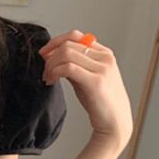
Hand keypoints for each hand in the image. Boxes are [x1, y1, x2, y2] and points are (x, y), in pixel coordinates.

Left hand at [38, 30, 133, 148]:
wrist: (114, 122)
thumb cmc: (100, 102)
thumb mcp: (87, 78)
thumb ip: (75, 66)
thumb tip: (53, 58)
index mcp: (104, 53)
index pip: (76, 36)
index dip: (55, 42)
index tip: (44, 53)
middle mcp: (105, 58)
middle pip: (68, 44)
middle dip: (50, 56)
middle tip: (44, 71)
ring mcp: (102, 68)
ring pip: (66, 54)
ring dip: (50, 65)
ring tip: (47, 78)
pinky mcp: (96, 81)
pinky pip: (68, 68)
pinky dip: (54, 72)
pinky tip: (51, 81)